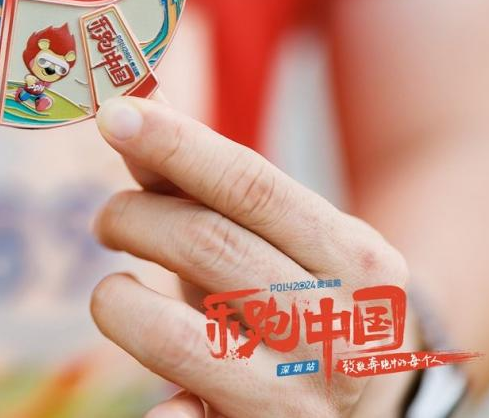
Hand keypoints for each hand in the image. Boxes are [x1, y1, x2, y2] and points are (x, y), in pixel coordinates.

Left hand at [88, 98, 411, 417]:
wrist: (381, 403)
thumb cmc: (307, 294)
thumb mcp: (286, 236)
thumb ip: (206, 177)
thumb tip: (134, 101)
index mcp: (354, 257)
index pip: (252, 185)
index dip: (175, 145)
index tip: (113, 114)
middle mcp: (337, 326)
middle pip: (206, 245)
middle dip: (133, 218)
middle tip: (106, 220)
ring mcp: (299, 394)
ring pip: (175, 335)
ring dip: (119, 301)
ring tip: (117, 290)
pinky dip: (165, 411)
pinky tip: (155, 405)